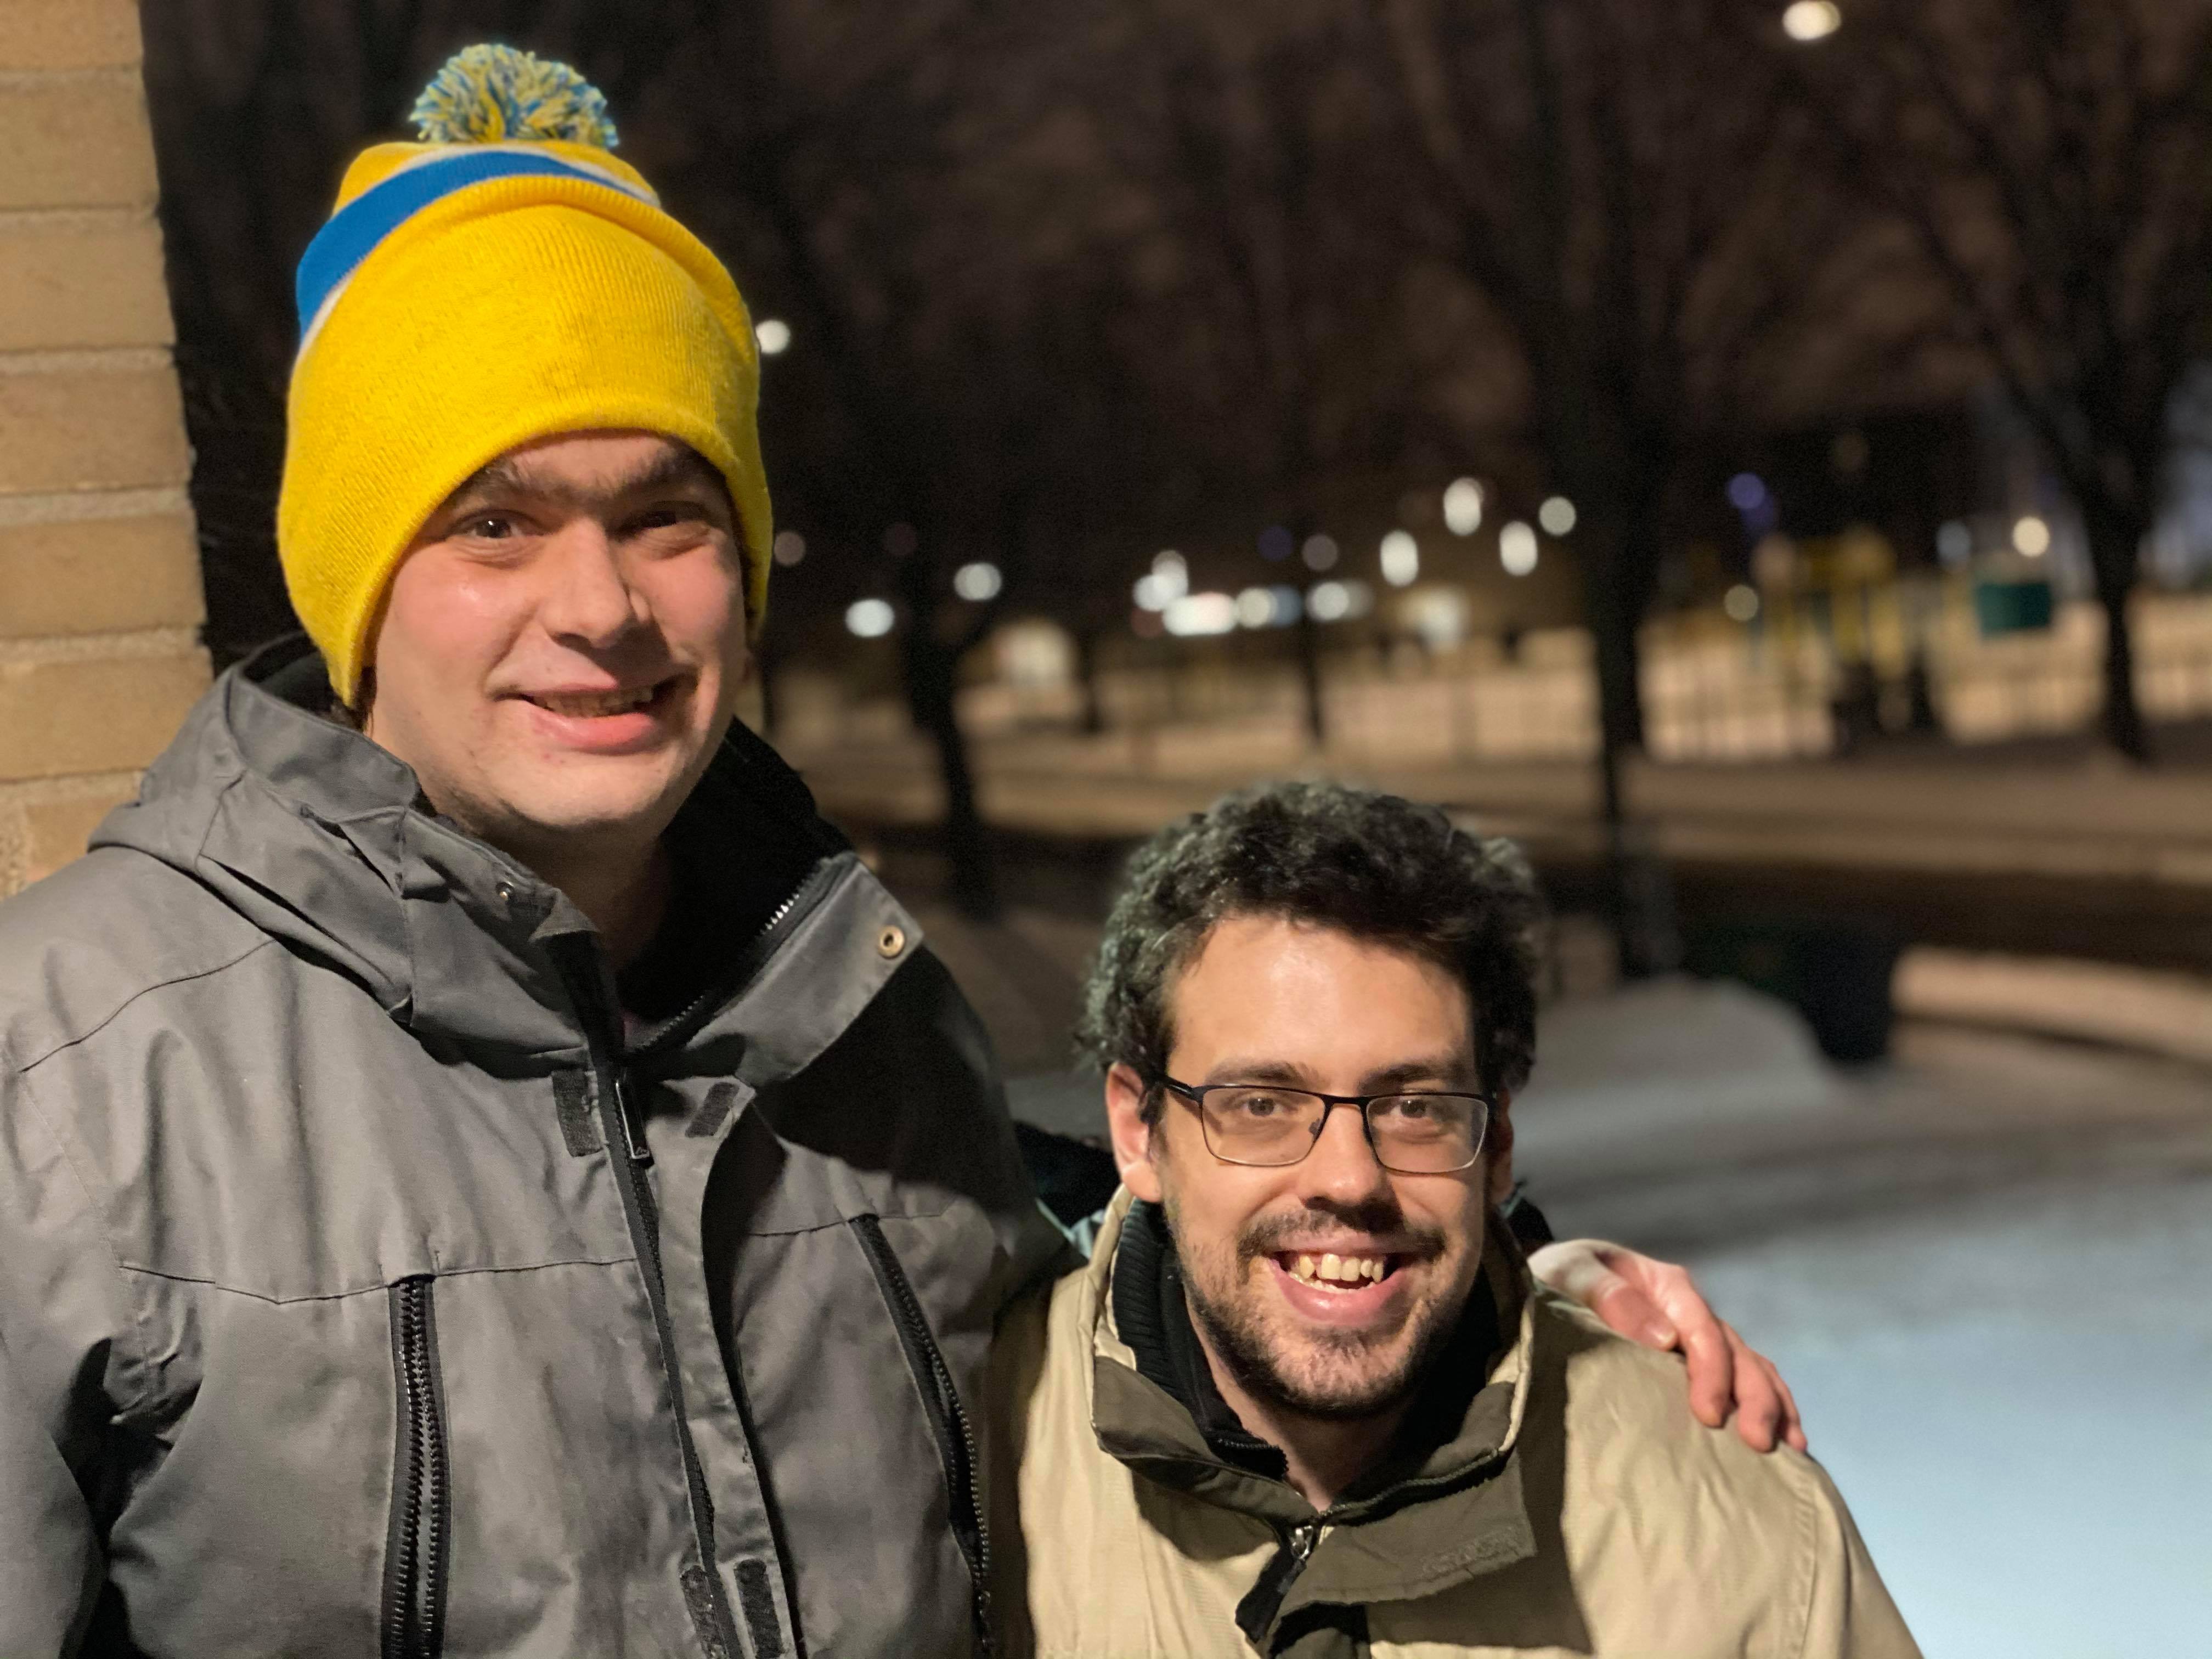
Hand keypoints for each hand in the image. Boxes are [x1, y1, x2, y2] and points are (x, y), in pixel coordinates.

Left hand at [1527, 1238, 1805, 1452]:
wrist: (1550, 1282)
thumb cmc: (1558, 1277)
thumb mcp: (1572, 1273)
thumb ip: (1611, 1298)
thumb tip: (1664, 1338)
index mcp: (1666, 1286)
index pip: (1702, 1328)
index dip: (1712, 1371)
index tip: (1709, 1414)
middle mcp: (1690, 1310)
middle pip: (1736, 1351)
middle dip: (1753, 1396)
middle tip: (1759, 1441)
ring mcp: (1698, 1335)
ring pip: (1750, 1365)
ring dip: (1771, 1403)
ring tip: (1787, 1445)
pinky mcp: (1695, 1361)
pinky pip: (1741, 1378)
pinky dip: (1768, 1403)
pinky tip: (1787, 1438)